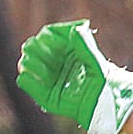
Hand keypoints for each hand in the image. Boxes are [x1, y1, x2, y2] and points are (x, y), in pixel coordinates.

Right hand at [16, 20, 132, 133]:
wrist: (107, 105)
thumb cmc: (104, 81)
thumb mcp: (96, 62)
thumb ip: (86, 46)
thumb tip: (77, 28)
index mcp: (65, 49)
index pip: (48, 34)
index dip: (50, 35)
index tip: (58, 39)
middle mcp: (53, 61)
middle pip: (33, 46)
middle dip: (36, 48)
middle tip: (49, 54)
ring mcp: (48, 78)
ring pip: (26, 63)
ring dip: (31, 63)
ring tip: (45, 70)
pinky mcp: (45, 95)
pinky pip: (26, 83)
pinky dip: (27, 80)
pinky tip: (38, 78)